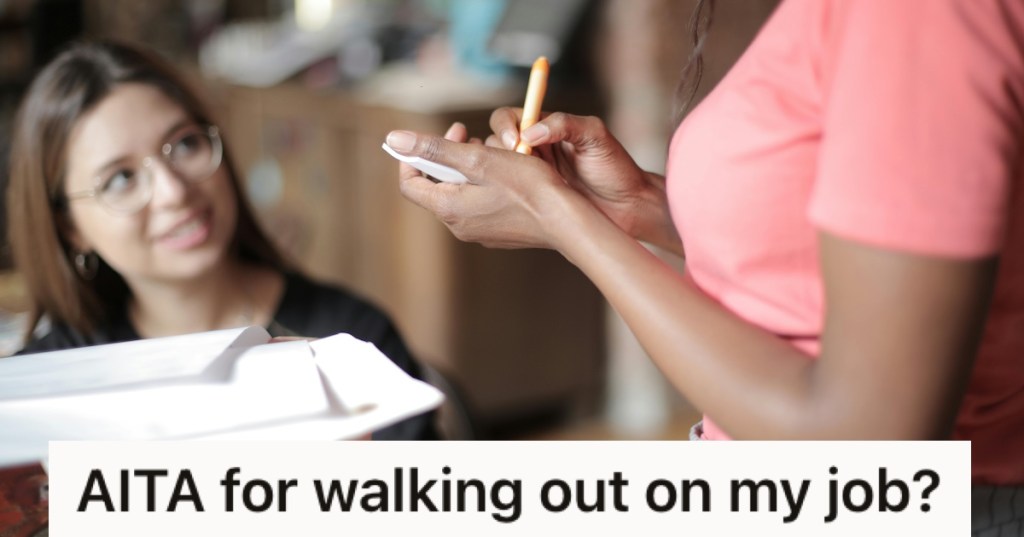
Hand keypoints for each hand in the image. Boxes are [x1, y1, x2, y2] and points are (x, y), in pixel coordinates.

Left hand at [388, 126, 587, 250]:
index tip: (438, 137)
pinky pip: (481, 204)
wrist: (566, 222)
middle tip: (468, 138)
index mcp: (448, 208)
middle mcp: (459, 225)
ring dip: (469, 168)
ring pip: (461, 193)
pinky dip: (486, 184)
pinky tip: (508, 174)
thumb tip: (395, 139)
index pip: (410, 183)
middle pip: (437, 186)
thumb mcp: (479, 159)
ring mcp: (480, 232)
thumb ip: (436, 149)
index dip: (414, 156)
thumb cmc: (528, 188)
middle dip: (448, 157)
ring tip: (491, 153)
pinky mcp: (499, 233)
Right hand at [489, 108, 674, 247]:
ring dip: (500, 175)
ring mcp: (529, 177)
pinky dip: (501, 194)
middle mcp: (533, 150)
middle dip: (499, 153)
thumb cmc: (615, 168)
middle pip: (495, 143)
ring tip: (520, 186)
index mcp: (545, 129)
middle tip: (518, 168)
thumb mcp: (595, 137)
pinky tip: (516, 200)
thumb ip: (565, 124)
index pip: (509, 118)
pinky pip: (504, 193)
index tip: (515, 142)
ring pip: (496, 170)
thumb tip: (530, 132)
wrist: (627, 208)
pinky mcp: (529, 200)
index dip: (505, 126)